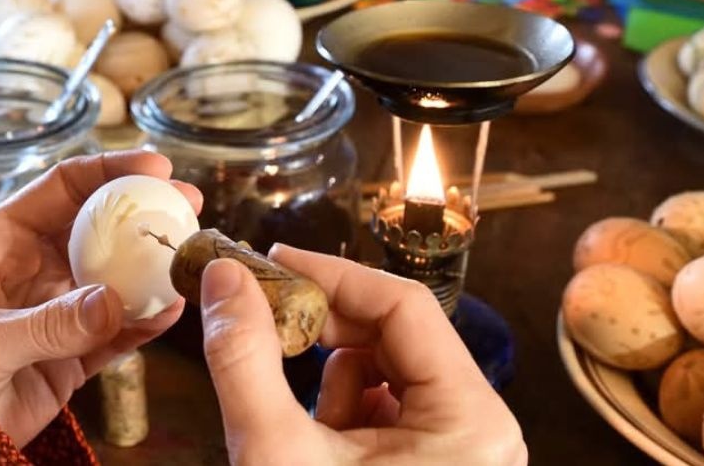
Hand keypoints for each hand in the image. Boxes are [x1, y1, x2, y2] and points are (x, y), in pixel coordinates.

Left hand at [0, 151, 202, 446]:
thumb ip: (46, 323)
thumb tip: (113, 303)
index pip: (60, 188)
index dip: (108, 171)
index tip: (155, 167)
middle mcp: (34, 265)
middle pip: (100, 224)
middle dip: (146, 212)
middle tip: (188, 206)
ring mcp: (59, 307)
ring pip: (118, 274)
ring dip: (154, 265)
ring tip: (191, 257)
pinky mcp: (77, 350)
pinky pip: (120, 327)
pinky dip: (147, 319)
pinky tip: (171, 311)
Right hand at [200, 246, 526, 464]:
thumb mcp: (274, 454)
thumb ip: (245, 359)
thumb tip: (222, 276)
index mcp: (471, 420)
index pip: (404, 308)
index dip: (331, 274)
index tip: (268, 257)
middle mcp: (481, 429)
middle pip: (396, 337)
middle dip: (322, 325)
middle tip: (255, 309)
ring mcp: (461, 451)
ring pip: (387, 374)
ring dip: (328, 376)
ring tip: (291, 414)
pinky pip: (387, 411)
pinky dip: (341, 413)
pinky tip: (314, 445)